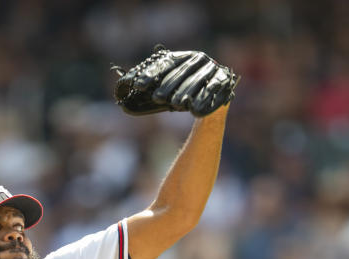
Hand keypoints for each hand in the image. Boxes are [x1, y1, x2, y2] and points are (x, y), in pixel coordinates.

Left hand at [113, 45, 238, 116]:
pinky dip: (205, 101)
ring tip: (176, 104)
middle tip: (158, 97)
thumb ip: (148, 87)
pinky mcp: (224, 80)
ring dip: (186, 93)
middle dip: (169, 85)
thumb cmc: (179, 95)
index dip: (151, 74)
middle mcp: (198, 59)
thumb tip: (124, 86)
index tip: (137, 86)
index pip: (164, 63)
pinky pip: (213, 90)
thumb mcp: (163, 90)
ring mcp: (212, 68)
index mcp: (181, 56)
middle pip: (181, 72)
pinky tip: (195, 111)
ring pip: (197, 81)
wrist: (207, 100)